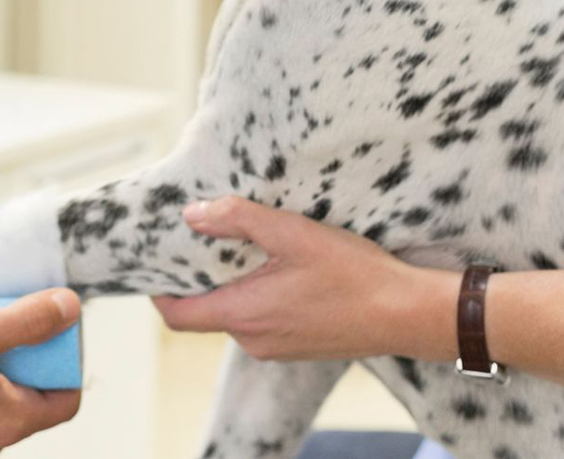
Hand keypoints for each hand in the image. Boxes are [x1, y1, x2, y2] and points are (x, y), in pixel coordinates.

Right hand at [0, 289, 81, 457]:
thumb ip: (30, 321)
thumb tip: (72, 309)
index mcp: (5, 425)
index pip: (66, 398)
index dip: (67, 357)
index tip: (51, 322)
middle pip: (36, 392)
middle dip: (31, 350)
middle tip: (12, 313)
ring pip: (4, 389)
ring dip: (2, 353)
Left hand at [152, 197, 456, 362]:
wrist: (404, 313)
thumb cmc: (352, 273)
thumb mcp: (293, 233)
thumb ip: (239, 221)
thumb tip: (192, 214)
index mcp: (244, 315)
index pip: (178, 316)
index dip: (160, 290)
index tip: (159, 259)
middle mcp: (253, 340)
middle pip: (205, 310)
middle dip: (200, 275)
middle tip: (205, 234)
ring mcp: (276, 347)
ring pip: (235, 313)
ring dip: (232, 282)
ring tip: (246, 242)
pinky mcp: (297, 345)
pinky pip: (261, 319)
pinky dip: (257, 293)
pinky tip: (279, 265)